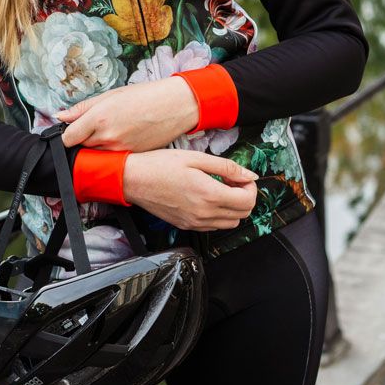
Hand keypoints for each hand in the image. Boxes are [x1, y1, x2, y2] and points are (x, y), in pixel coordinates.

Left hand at [57, 79, 199, 151]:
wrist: (174, 106)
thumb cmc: (144, 96)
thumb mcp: (110, 95)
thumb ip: (82, 108)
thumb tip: (61, 116)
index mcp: (98, 118)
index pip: (68, 138)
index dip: (68, 134)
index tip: (73, 129)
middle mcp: (107, 137)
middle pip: (81, 147)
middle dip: (84, 138)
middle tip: (98, 126)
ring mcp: (120, 150)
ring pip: (97, 154)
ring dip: (99, 146)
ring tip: (114, 130)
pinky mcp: (131, 157)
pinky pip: (113, 158)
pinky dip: (113, 151)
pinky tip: (124, 137)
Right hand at [122, 149, 257, 231]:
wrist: (133, 180)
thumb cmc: (159, 165)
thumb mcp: (196, 158)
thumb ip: (226, 167)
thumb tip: (248, 174)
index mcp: (209, 194)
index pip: (248, 201)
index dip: (250, 187)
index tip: (242, 177)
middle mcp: (204, 213)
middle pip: (242, 214)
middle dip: (244, 197)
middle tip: (233, 181)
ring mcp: (195, 222)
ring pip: (230, 223)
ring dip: (233, 207)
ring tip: (221, 189)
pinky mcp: (186, 226)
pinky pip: (214, 226)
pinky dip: (219, 215)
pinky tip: (209, 198)